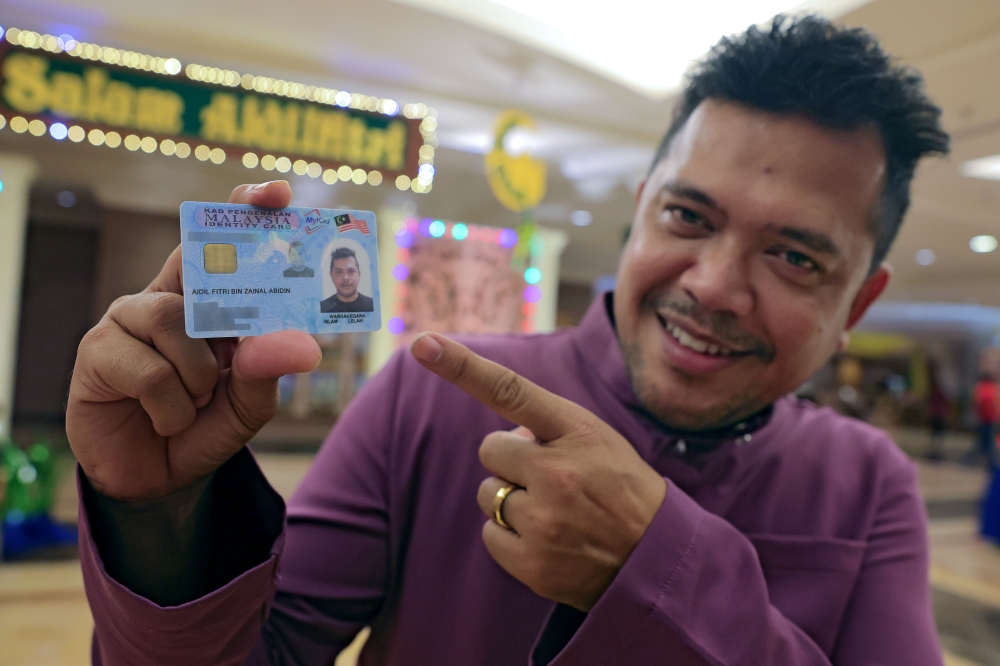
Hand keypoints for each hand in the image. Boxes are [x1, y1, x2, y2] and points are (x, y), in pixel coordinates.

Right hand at [66, 181, 320, 500]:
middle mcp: (167, 299)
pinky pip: (151, 371)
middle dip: (224, 258)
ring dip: (198, 377)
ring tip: (193, 404)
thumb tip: (301, 346)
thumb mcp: (249, 403)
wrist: (157, 478)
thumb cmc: (204, 424)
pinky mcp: (97, 351)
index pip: (224, 246)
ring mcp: (128, 319)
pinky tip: (164, 419)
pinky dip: (171, 407)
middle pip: (192, 259)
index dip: (245, 213)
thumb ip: (269, 371)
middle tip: (258, 276)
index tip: (278, 193)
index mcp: (207, 302)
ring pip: (176, 322)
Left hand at [411, 332, 666, 611]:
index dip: (462, 366)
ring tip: (555, 512)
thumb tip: (505, 435)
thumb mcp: (599, 441)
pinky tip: (547, 540)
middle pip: (490, 450)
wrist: (657, 560)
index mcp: (577, 431)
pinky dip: (509, 537)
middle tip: (551, 478)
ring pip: (488, 495)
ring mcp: (544, 520)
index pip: (510, 390)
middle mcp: (557, 472)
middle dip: (511, 461)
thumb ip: (550, 429)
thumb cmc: (623, 489)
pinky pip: (489, 535)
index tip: (423, 344)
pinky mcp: (533, 562)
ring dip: (510, 500)